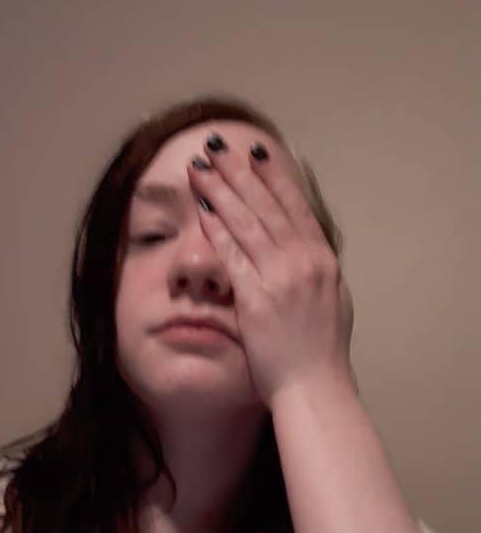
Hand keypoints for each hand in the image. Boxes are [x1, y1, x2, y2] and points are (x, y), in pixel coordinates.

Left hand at [187, 132, 355, 409]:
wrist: (315, 386)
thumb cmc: (322, 352)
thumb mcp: (333, 301)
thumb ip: (318, 271)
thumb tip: (308, 249)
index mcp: (323, 260)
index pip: (295, 206)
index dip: (274, 176)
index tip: (257, 153)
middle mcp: (304, 262)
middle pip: (267, 205)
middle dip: (240, 172)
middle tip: (219, 146)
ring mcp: (281, 278)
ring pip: (247, 222)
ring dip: (221, 189)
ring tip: (201, 166)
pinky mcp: (256, 298)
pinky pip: (232, 254)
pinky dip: (216, 227)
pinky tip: (201, 207)